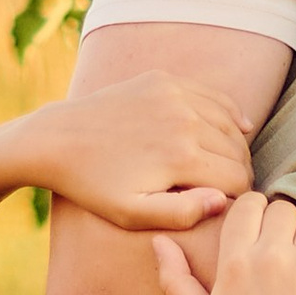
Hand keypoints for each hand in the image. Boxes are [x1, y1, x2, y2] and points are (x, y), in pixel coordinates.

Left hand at [25, 73, 250, 234]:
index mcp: (182, 157)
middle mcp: (185, 120)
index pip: (238, 179)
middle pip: (237, 151)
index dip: (239, 197)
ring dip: (235, 146)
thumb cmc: (93, 186)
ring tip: (229, 164)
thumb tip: (222, 201)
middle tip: (230, 187)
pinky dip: (229, 112)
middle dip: (240, 171)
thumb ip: (181, 215)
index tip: (229, 206)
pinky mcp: (164, 80)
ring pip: (230, 123)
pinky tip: (237, 127)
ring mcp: (175, 94)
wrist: (56, 140)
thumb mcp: (132, 214)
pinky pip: (213, 96)